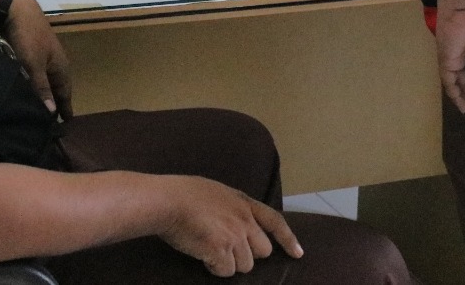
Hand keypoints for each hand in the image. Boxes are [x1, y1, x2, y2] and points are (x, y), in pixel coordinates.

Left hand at [1, 0, 73, 117]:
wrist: (16, 9)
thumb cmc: (28, 37)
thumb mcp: (34, 65)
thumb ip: (42, 88)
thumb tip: (52, 113)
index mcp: (61, 66)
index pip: (66, 93)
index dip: (65, 107)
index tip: (66, 124)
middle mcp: (54, 62)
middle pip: (57, 87)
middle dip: (55, 102)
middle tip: (50, 121)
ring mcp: (43, 55)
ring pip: (46, 79)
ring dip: (44, 92)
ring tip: (38, 108)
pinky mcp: (30, 50)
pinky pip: (36, 72)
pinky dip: (34, 82)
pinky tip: (27, 88)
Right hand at [156, 177, 302, 276]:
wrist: (167, 201)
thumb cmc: (183, 194)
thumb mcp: (216, 193)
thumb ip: (231, 208)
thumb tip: (233, 225)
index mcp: (243, 202)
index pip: (275, 221)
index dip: (288, 239)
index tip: (297, 253)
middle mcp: (244, 219)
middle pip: (262, 251)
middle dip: (247, 254)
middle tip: (226, 249)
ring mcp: (234, 235)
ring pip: (245, 265)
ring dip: (229, 263)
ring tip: (209, 249)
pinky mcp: (221, 250)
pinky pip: (226, 271)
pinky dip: (215, 268)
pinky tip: (202, 256)